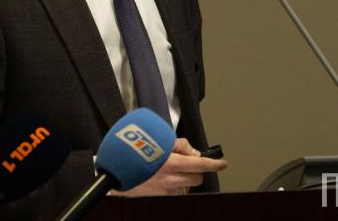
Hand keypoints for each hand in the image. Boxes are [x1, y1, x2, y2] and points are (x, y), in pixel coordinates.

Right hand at [109, 138, 227, 196]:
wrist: (115, 173)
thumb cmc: (135, 153)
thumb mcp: (158, 140)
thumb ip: (179, 145)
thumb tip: (193, 153)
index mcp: (171, 162)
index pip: (201, 164)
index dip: (215, 164)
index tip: (223, 163)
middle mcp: (171, 178)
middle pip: (198, 177)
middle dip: (197, 170)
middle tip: (187, 163)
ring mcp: (166, 190)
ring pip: (188, 186)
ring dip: (186, 178)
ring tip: (174, 171)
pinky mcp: (161, 197)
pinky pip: (177, 193)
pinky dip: (176, 186)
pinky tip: (166, 180)